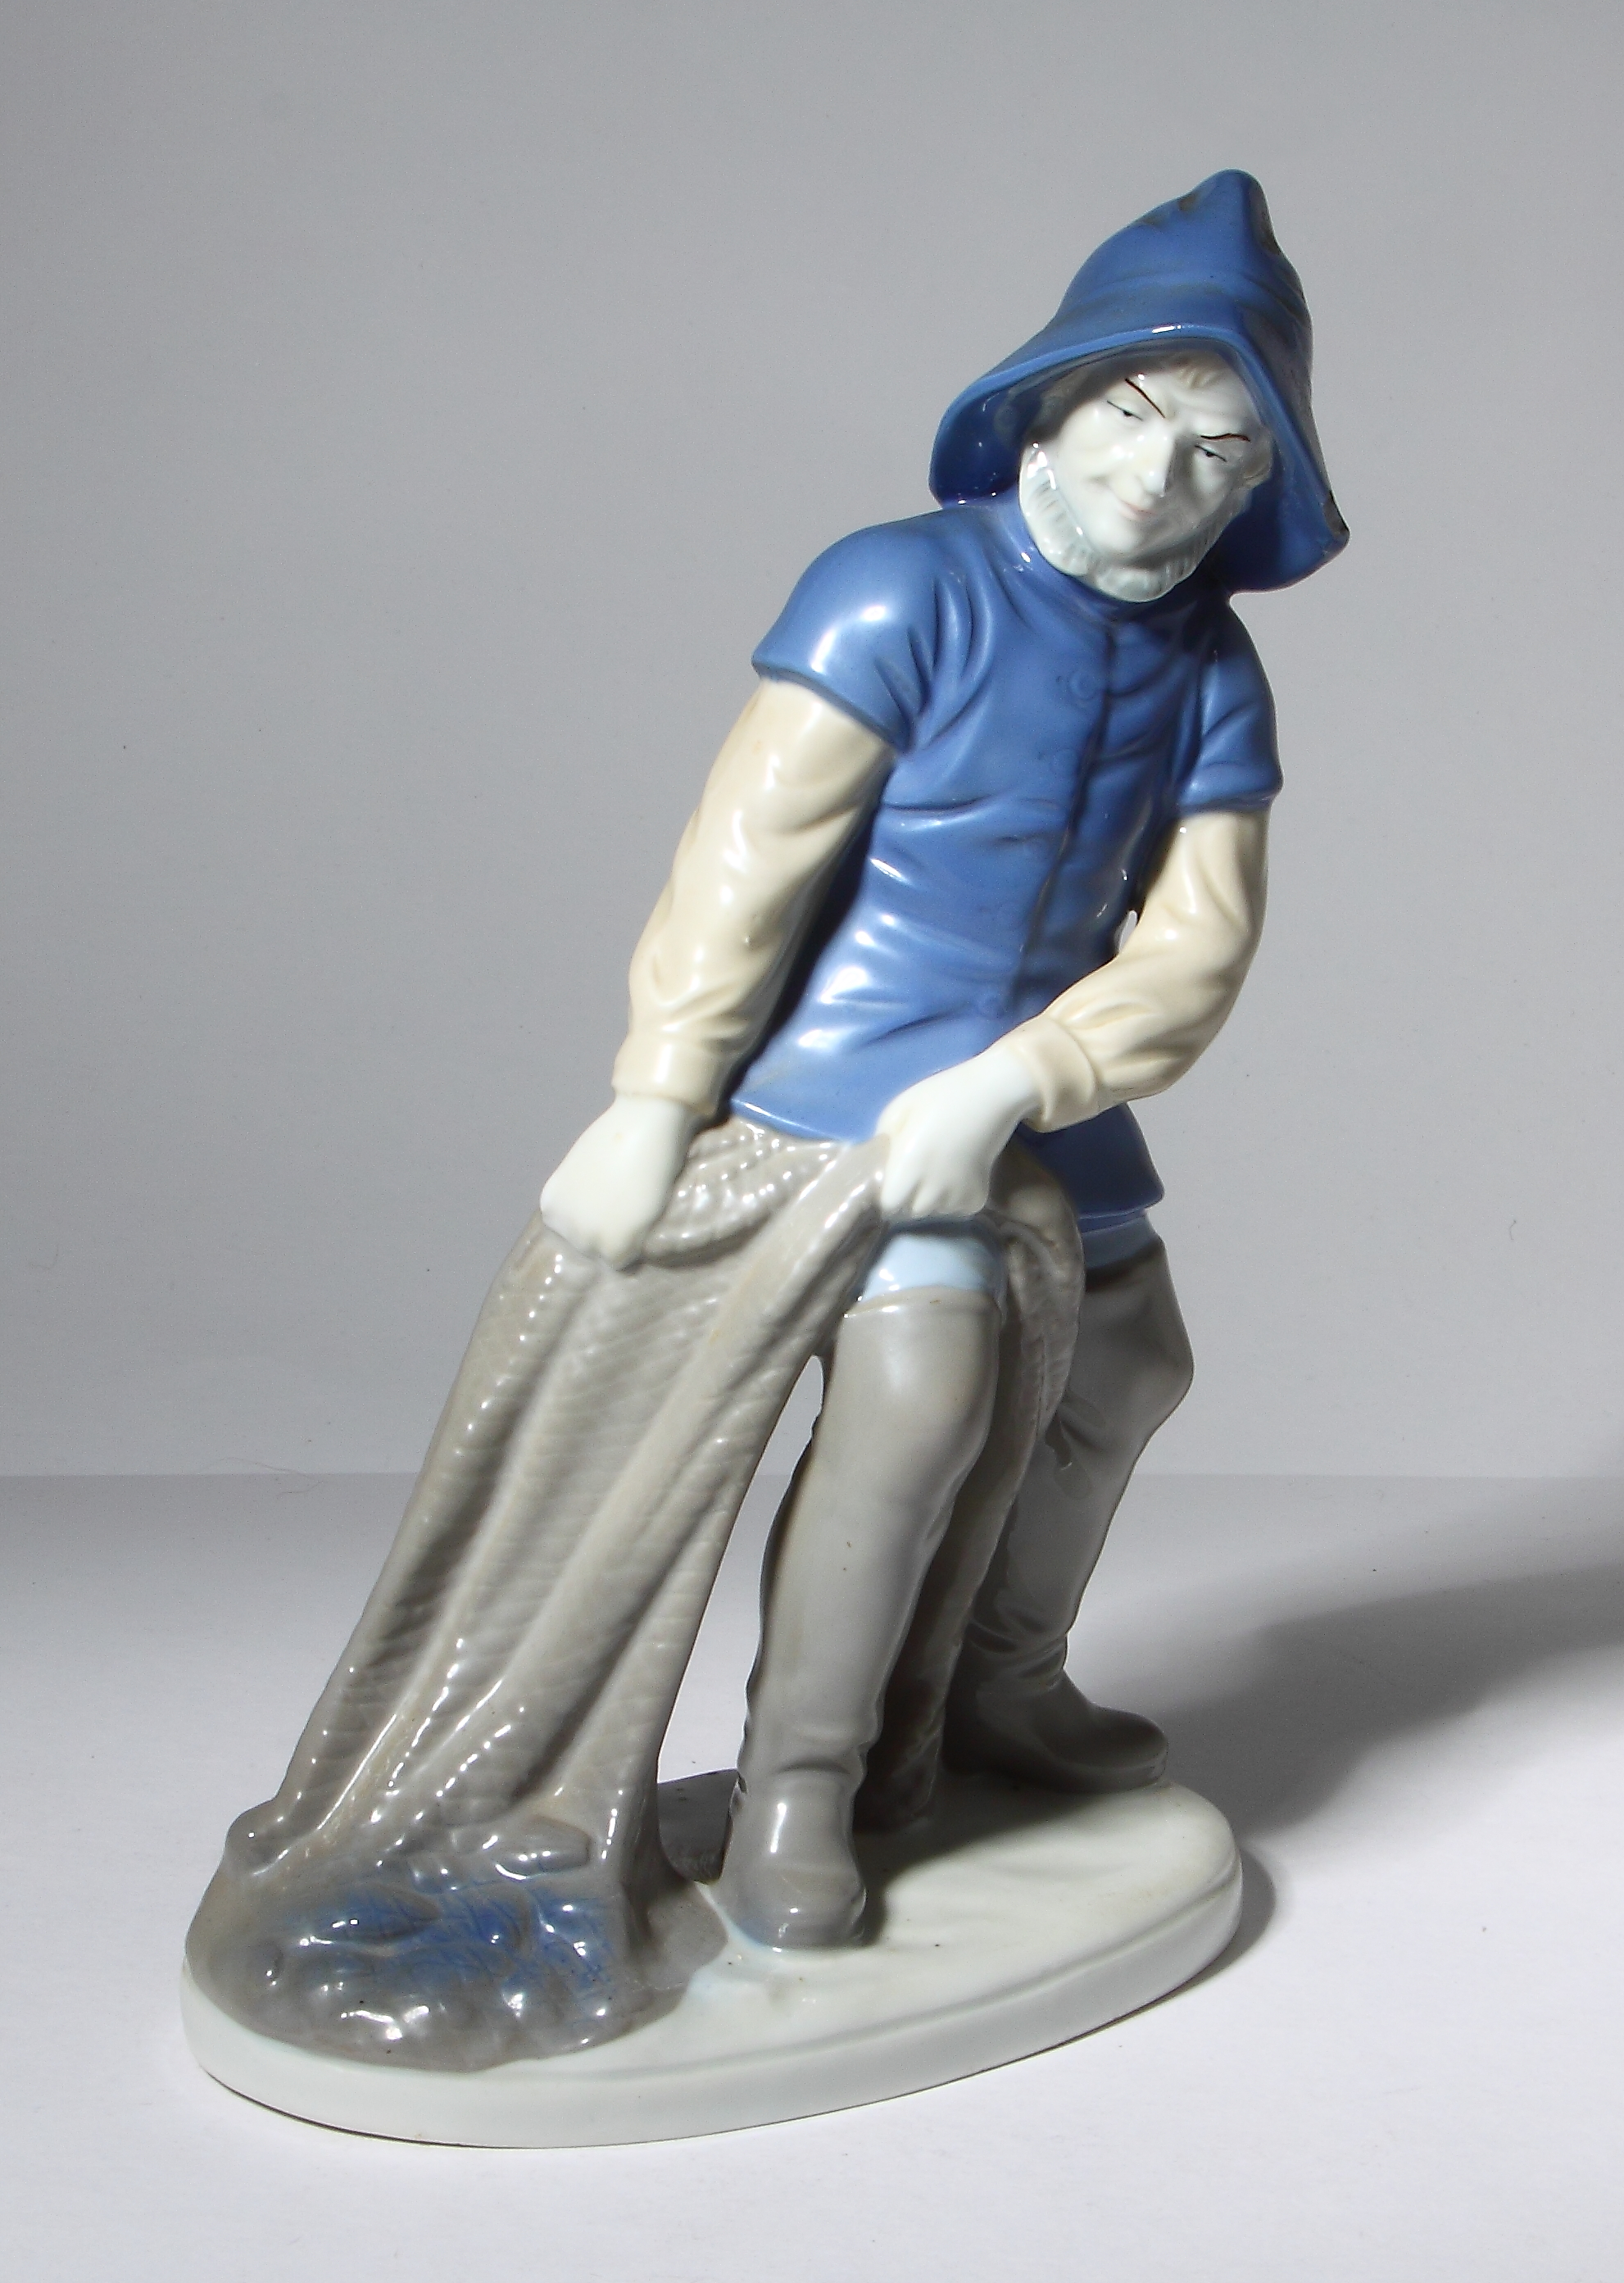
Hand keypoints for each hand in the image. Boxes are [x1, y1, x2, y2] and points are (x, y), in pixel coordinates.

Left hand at [540, 1093, 700, 1267]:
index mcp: (552, 1205)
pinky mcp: (613, 1244)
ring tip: (638, 1212)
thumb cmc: (619, 1137)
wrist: (643, 1125)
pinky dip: (636, 1247)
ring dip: (623, 1240)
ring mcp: (585, 1236)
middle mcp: (562, 1224)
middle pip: (586, 1245)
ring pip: (605, 1256)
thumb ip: (583, 1194)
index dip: (596, 1219)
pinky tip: (644, 1219)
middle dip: (608, 1231)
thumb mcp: (584, 1168)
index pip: (572, 1230)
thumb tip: (596, 1211)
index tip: (613, 1201)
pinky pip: (623, 1262)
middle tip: (630, 1206)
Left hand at [875, 1041, 1041, 1219]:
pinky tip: (955, 1173)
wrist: (991, 1094)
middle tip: (913, 1171)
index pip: (888, 1205)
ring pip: (932, 1211)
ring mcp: (957, 1197)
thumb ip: (882, 1145)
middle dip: (907, 1197)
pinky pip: (955, 1209)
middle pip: (910, 1211)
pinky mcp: (977, 1198)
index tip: (890, 1178)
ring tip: (936, 1169)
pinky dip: (952, 1198)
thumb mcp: (896, 1112)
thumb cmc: (939, 1097)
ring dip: (929, 1198)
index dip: (886, 1194)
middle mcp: (933, 1190)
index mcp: (909, 1168)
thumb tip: (879, 1167)